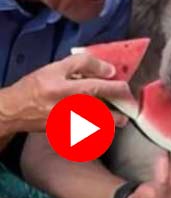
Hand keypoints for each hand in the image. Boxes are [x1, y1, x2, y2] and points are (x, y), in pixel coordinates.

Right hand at [0, 54, 133, 132]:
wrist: (15, 110)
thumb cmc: (36, 86)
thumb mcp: (56, 68)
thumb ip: (83, 64)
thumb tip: (109, 70)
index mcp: (65, 89)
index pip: (97, 87)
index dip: (114, 85)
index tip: (125, 85)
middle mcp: (68, 108)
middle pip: (100, 112)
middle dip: (117, 112)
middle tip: (127, 108)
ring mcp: (66, 123)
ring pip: (95, 125)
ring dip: (110, 122)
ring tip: (121, 120)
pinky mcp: (64, 132)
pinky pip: (86, 133)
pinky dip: (96, 130)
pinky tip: (103, 127)